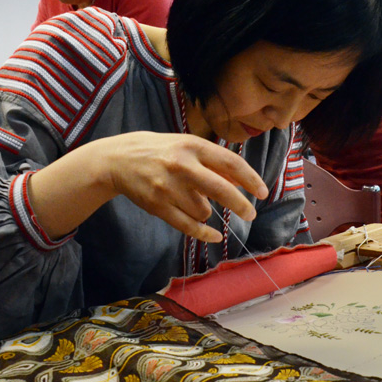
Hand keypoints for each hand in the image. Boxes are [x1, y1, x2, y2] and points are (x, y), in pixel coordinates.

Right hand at [28, 132, 268, 242]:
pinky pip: (188, 225)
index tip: (263, 192)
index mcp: (192, 145)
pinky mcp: (158, 205)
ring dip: (207, 211)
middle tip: (251, 214)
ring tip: (194, 200)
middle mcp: (182, 165)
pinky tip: (215, 235)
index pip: (230, 163)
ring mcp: (168, 187)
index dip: (251, 179)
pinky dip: (204, 232)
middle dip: (241, 205)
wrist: (117, 159)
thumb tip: (245, 182)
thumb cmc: (160, 151)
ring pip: (204, 210)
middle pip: (221, 189)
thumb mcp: (187, 145)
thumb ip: (214, 161)